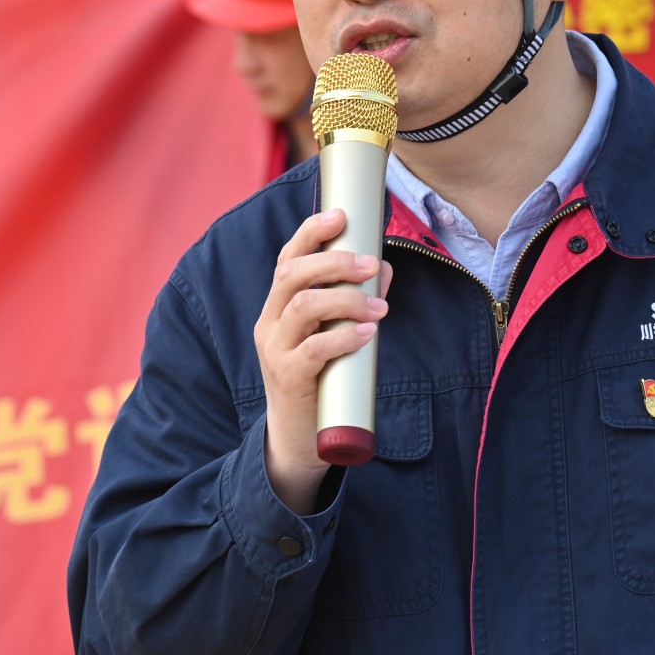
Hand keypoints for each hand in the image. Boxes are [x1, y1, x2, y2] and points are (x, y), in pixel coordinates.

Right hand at [255, 208, 391, 513]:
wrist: (299, 440)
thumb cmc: (321, 380)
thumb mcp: (335, 336)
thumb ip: (356, 303)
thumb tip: (385, 267)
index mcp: (278, 307)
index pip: (287, 259)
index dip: (311, 232)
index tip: (340, 214)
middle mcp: (270, 323)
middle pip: (292, 274)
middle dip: (334, 261)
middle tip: (372, 262)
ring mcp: (275, 350)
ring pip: (303, 306)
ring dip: (346, 299)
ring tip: (378, 307)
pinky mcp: (288, 378)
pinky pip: (313, 349)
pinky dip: (343, 336)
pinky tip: (367, 334)